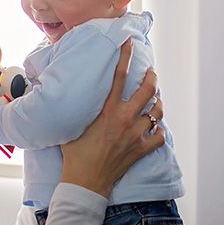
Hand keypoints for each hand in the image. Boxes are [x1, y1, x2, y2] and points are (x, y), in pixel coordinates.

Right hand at [60, 38, 164, 197]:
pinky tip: (155, 129)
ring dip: (157, 104)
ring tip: (155, 100)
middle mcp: (125, 119)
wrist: (85, 182)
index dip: (125, 56)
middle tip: (150, 73)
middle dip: (151, 78)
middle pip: (148, 91)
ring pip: (157, 112)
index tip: (129, 43)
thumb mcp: (72, 126)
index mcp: (108, 110)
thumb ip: (76, 109)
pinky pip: (159, 137)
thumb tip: (64, 94)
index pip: (119, 76)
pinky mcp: (140, 150)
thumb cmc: (75, 156)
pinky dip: (158, 131)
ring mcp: (135, 135)